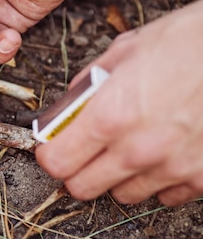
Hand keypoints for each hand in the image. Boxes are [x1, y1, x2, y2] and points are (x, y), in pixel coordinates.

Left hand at [37, 0, 202, 205]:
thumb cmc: (189, 41)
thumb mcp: (126, 50)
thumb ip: (88, 85)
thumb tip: (68, 107)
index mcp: (109, 115)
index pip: (56, 162)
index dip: (50, 153)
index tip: (54, 145)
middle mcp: (137, 150)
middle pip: (82, 188)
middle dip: (77, 170)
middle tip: (86, 150)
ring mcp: (172, 168)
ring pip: (124, 195)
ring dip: (119, 176)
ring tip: (132, 146)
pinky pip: (165, 196)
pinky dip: (159, 180)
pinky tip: (164, 153)